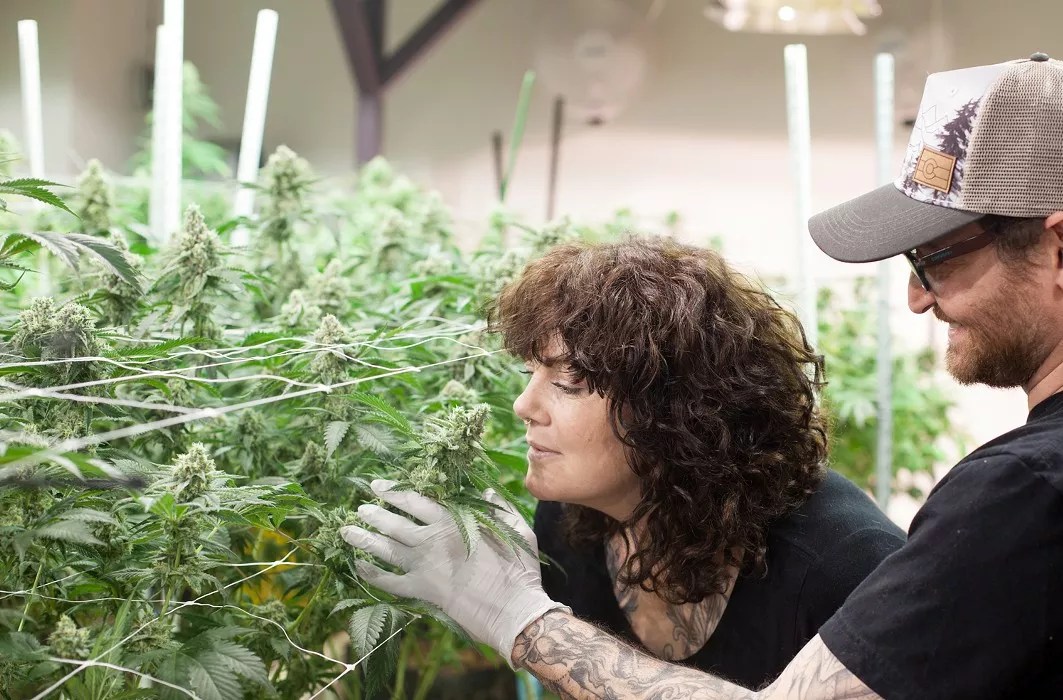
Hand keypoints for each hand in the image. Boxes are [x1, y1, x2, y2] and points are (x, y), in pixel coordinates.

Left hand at [340, 480, 568, 663]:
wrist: (512, 610)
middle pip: (394, 523)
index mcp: (453, 522)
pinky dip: (372, 575)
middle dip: (374, 514)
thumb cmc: (518, 570)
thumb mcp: (515, 530)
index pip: (415, 500)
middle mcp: (432, 541)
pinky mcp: (422, 591)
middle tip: (360, 509)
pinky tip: (359, 568)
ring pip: (386, 549)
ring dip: (364, 539)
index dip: (394, 492)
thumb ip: (499, 508)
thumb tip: (486, 491)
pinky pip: (389, 582)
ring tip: (347, 531)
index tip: (379, 486)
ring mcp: (424, 567)